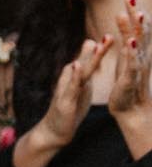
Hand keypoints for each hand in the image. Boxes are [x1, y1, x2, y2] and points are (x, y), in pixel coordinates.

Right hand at [32, 36, 111, 150]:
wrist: (54, 130)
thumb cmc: (69, 108)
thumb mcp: (80, 87)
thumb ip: (86, 70)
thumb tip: (90, 53)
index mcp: (78, 78)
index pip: (90, 61)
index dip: (101, 49)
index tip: (112, 36)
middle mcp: (70, 80)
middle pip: (86, 62)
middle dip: (98, 51)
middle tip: (109, 36)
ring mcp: (66, 90)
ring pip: (79, 73)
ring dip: (88, 59)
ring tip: (96, 46)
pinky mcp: (64, 101)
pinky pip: (70, 87)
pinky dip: (74, 76)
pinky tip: (76, 66)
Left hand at [106, 0, 149, 115]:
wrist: (131, 108)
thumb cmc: (127, 80)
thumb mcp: (125, 55)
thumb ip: (126, 36)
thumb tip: (122, 15)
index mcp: (138, 49)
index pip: (138, 27)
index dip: (134, 10)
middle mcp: (141, 55)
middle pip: (141, 30)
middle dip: (136, 13)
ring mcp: (138, 65)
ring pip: (139, 44)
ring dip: (137, 28)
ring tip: (136, 13)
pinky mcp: (131, 78)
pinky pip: (133, 63)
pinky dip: (132, 52)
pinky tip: (130, 42)